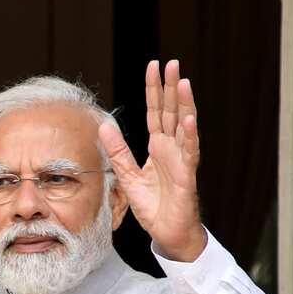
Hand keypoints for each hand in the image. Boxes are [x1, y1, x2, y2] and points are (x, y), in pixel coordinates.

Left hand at [98, 59, 207, 261]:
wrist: (167, 231)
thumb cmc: (153, 205)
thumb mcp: (128, 176)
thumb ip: (118, 152)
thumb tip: (103, 128)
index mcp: (158, 147)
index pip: (156, 112)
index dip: (154, 91)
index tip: (153, 67)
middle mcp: (172, 148)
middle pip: (171, 112)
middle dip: (170, 88)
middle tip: (170, 63)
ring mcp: (182, 159)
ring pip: (184, 126)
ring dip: (184, 104)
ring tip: (182, 82)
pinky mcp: (187, 174)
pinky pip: (189, 152)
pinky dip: (188, 135)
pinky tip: (187, 119)